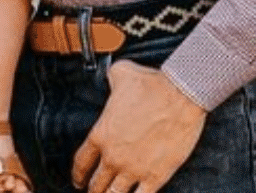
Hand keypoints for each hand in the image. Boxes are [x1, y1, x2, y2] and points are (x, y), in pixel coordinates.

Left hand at [71, 62, 206, 192]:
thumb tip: (113, 76)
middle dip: (93, 190)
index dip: (77, 175)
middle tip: (93, 192)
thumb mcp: (119, 75)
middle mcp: (113, 156)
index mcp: (100, 135)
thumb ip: (110, 81)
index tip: (77, 181)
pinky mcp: (157, 175)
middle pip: (96, 183)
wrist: (179, 94)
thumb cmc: (149, 84)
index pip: (81, 162)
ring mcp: (134, 168)